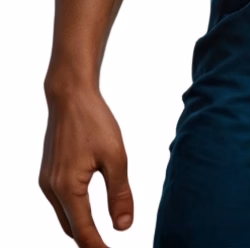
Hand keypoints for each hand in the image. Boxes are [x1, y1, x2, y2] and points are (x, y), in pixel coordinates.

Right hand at [39, 85, 133, 246]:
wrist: (69, 95)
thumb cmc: (94, 121)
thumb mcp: (115, 157)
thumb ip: (119, 194)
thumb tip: (124, 227)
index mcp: (68, 188)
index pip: (84, 232)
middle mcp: (52, 189)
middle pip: (71, 228)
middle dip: (89, 242)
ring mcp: (46, 181)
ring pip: (64, 217)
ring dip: (81, 228)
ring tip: (101, 236)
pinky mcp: (47, 172)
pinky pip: (60, 202)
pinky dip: (74, 212)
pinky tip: (88, 210)